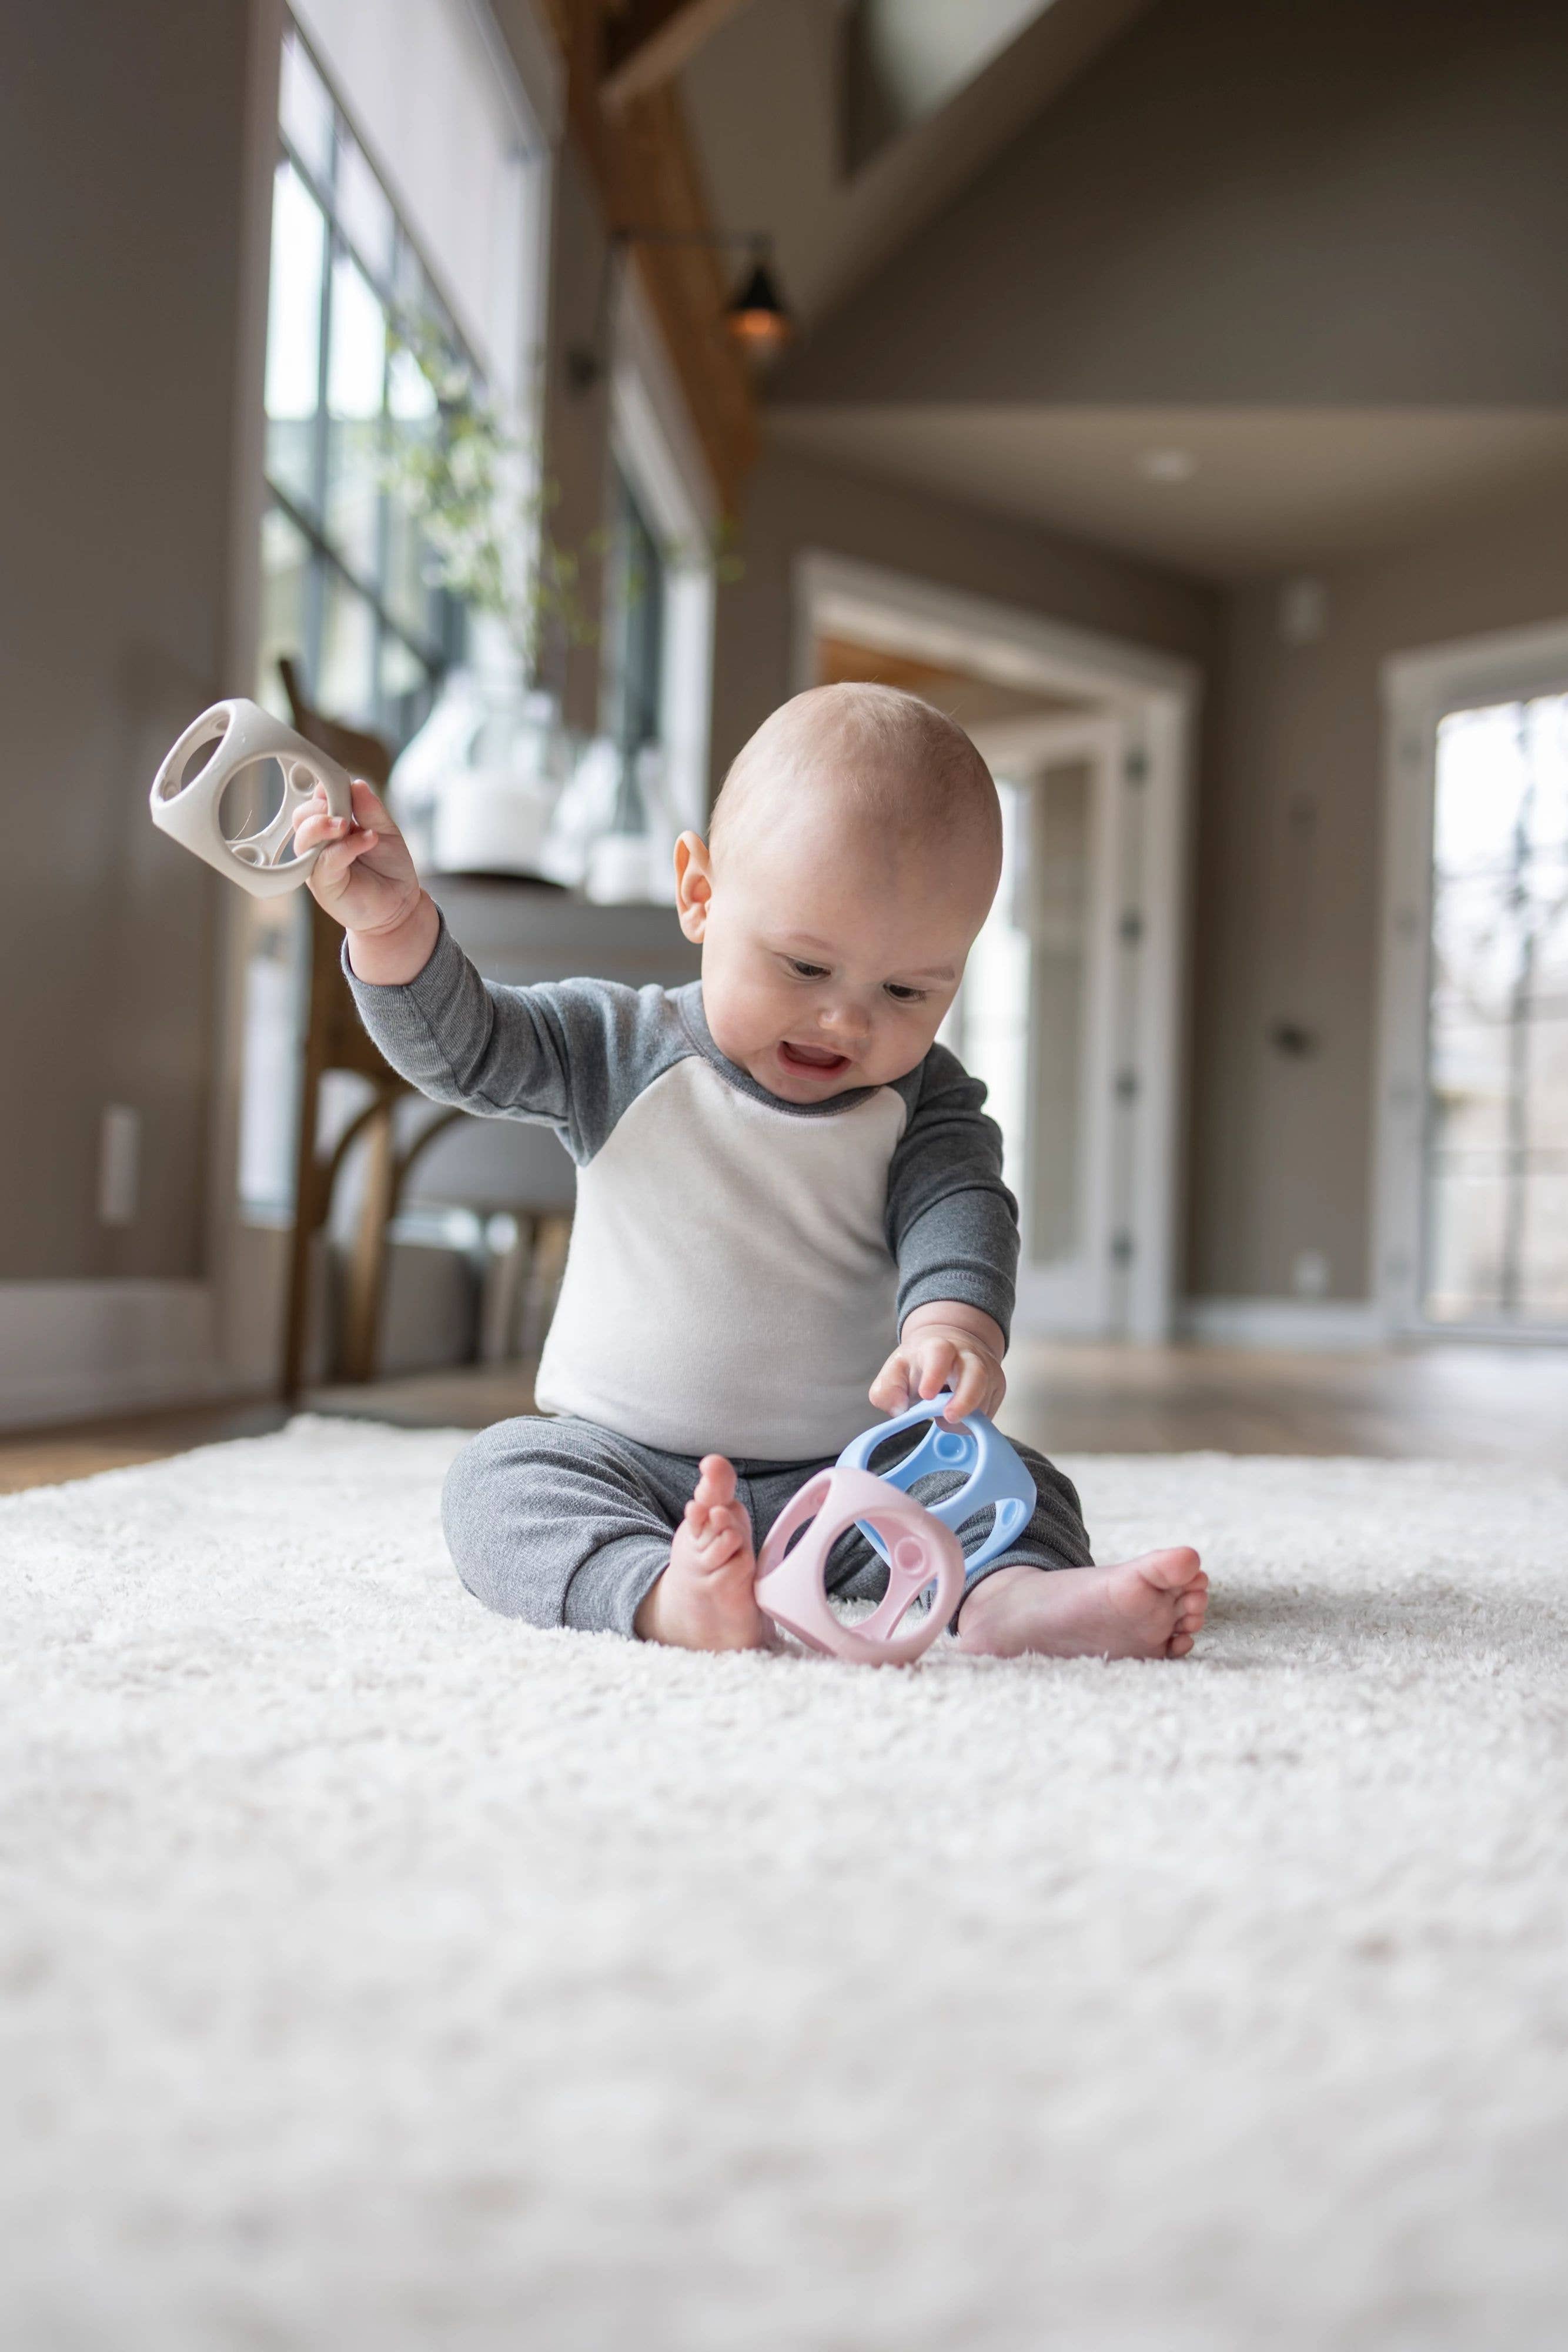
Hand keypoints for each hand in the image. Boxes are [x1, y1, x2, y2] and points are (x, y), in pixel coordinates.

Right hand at [291, 779, 436, 983]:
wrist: (399, 905)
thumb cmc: (390, 869)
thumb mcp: (386, 831)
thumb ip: (370, 810)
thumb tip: (356, 783)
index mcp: (332, 825)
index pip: (316, 800)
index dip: (324, 788)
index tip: (337, 782)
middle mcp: (320, 843)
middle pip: (302, 816)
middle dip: (319, 806)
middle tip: (344, 810)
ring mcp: (318, 863)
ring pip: (305, 837)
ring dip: (323, 824)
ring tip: (347, 824)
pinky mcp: (323, 883)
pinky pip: (325, 860)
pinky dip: (345, 847)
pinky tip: (368, 840)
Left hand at [869, 1301, 1006, 1424]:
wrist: (952, 1348)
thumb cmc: (921, 1365)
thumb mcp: (895, 1372)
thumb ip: (886, 1391)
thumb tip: (899, 1410)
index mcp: (938, 1347)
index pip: (940, 1353)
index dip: (935, 1373)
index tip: (926, 1395)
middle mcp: (967, 1356)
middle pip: (976, 1374)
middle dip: (965, 1399)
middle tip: (949, 1418)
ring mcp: (987, 1370)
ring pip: (984, 1397)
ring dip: (966, 1415)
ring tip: (945, 1419)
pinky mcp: (997, 1387)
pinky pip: (990, 1410)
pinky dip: (974, 1421)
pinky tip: (960, 1419)